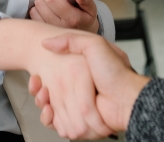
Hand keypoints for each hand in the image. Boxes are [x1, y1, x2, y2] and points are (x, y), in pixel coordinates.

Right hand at [28, 33, 149, 133]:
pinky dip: (49, 118)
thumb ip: (71, 40)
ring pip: (50, 108)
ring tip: (42, 94)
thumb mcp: (94, 45)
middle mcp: (78, 91)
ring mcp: (78, 108)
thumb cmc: (115, 72)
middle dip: (40, 90)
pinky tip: (48, 109)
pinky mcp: (79, 123)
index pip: (52, 77)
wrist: (126, 98)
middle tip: (37, 83)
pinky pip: (57, 123)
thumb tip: (47, 43)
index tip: (37, 75)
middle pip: (49, 93)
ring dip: (42, 102)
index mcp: (80, 75)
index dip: (42, 77)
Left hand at [30, 0, 99, 32]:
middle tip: (57, 4)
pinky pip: (32, 17)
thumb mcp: (90, 9)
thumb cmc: (84, 20)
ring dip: (42, 7)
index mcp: (72, 20)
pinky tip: (47, 15)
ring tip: (52, 10)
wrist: (81, 38)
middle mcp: (58, 27)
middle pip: (41, 3)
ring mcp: (48, 32)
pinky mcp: (41, 34)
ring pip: (35, 9)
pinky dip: (37, 13)